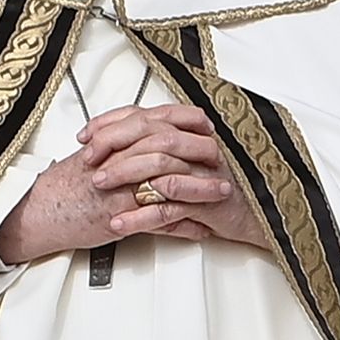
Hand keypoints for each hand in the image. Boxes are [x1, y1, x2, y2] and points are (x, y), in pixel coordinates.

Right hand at [0, 104, 254, 263]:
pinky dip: (184, 225)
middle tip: (224, 158)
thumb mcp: (93, 154)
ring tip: (222, 194)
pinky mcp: (121, 216)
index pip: (157, 119)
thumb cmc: (64, 185)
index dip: (186, 119)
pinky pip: (160, 221)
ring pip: (170, 183)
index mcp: (114, 140)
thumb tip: (147, 134)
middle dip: (202, 152)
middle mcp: (120, 159)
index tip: (206, 124)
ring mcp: (122, 188)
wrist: (39, 210)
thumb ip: (119, 142)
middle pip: (170, 147)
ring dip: (200, 189)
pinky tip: (202, 229)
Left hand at [90, 104, 266, 248]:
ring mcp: (202, 174)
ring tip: (98, 186)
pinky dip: (140, 216)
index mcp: (187, 133)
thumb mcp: (182, 164)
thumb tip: (112, 146)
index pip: (144, 115)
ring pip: (158, 167)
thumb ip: (155, 151)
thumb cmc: (214, 189)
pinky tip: (119, 223)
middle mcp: (196, 147)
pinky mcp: (205, 203)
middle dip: (113, 145)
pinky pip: (169, 208)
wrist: (253, 214)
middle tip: (88, 160)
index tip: (86, 136)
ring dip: (123, 175)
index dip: (111, 123)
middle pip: (150, 133)